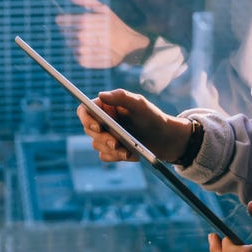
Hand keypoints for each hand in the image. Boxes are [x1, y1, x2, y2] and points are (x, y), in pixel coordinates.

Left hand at [55, 0, 149, 68]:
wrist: (129, 44)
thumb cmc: (115, 25)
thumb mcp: (104, 9)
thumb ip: (87, 1)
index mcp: (91, 21)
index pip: (69, 20)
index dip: (62, 20)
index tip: (59, 20)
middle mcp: (89, 35)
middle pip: (69, 33)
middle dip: (67, 31)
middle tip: (69, 30)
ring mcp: (89, 49)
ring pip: (72, 46)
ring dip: (72, 42)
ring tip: (79, 40)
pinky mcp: (91, 61)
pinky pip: (77, 57)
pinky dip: (78, 53)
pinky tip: (84, 49)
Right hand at [76, 88, 191, 162]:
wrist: (166, 138)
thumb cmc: (153, 117)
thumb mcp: (140, 104)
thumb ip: (121, 97)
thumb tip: (100, 94)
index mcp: (106, 106)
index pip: (85, 110)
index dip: (86, 119)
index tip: (97, 127)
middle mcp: (103, 120)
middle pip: (89, 130)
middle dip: (103, 138)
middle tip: (116, 143)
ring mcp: (106, 135)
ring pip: (97, 145)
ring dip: (112, 149)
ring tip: (129, 151)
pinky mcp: (112, 150)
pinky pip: (106, 156)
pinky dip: (117, 157)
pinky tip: (132, 155)